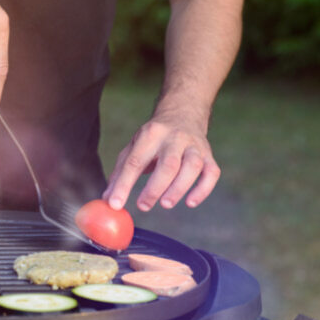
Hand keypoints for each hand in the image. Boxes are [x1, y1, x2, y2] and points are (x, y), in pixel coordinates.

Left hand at [102, 112, 219, 210]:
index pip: (135, 161)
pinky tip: (190, 202)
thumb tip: (107, 201)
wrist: (183, 113)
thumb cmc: (153, 138)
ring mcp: (194, 146)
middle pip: (168, 164)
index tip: (115, 204)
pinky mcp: (208, 156)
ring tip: (166, 204)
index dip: (124, 184)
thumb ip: (120, 174)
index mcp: (150, 135)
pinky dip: (203, 189)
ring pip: (192, 166)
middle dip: (155, 188)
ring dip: (179, 188)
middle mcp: (174, 138)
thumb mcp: (134, 147)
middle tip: (143, 206)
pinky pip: (211, 173)